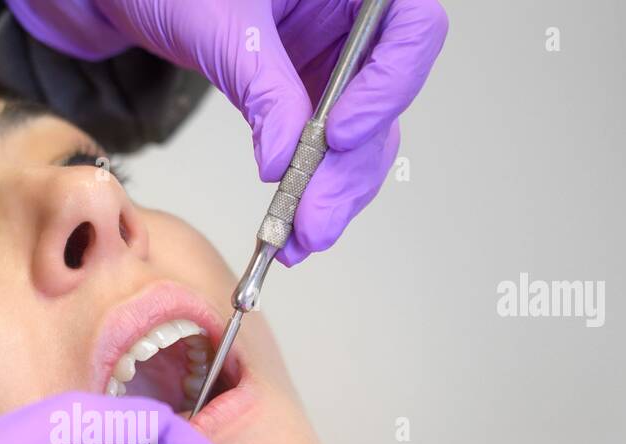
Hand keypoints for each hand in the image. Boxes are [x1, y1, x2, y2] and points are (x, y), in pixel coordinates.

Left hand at [8, 0, 447, 262]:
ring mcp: (333, 56)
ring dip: (335, 193)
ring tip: (298, 240)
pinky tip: (289, 227)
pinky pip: (324, 146)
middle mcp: (353, 15)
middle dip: (351, 169)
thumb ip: (259, 85)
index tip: (339, 135)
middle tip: (314, 221)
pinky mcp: (305, 90)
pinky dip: (310, 188)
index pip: (411, 28)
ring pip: (361, 135)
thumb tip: (286, 163)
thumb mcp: (213, 20)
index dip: (388, 86)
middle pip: (386, 98)